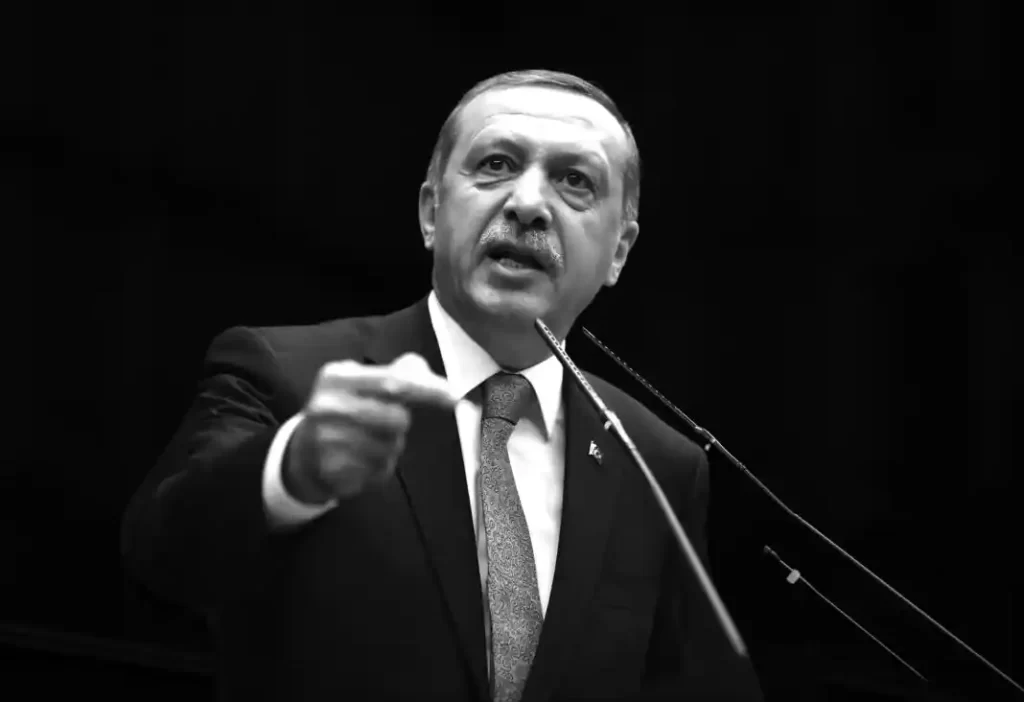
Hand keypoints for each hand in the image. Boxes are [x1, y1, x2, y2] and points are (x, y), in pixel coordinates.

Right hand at [283, 353, 457, 504]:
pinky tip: (360, 460)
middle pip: (397, 417)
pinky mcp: (331, 471)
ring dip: (391, 446)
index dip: (429, 390)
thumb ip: (398, 373)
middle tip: (384, 422)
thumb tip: (428, 375)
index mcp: (336, 376)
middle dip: (401, 423)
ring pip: (391, 447)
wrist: (301, 453)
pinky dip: (380, 466)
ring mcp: (325, 441)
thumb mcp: (362, 382)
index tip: (456, 398)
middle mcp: (326, 406)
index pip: (394, 381)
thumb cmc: (343, 410)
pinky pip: (379, 469)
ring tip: (368, 441)